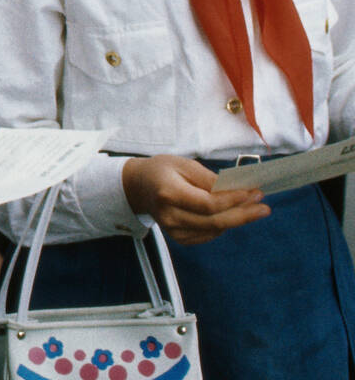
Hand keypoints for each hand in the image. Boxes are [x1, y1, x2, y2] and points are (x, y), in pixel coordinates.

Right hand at [122, 155, 268, 244]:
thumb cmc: (163, 170)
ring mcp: (174, 231)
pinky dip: (224, 225)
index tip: (253, 193)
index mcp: (168, 193)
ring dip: (237, 219)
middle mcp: (170, 216)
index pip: (208, 204)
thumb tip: (236, 190)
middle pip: (215, 221)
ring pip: (215, 230)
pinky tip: (231, 214)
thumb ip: (209, 178)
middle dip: (243, 214)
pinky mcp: (179, 239)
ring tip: (253, 208)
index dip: (233, 200)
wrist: (139, 186)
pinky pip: (209, 234)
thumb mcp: (184, 164)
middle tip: (263, 206)